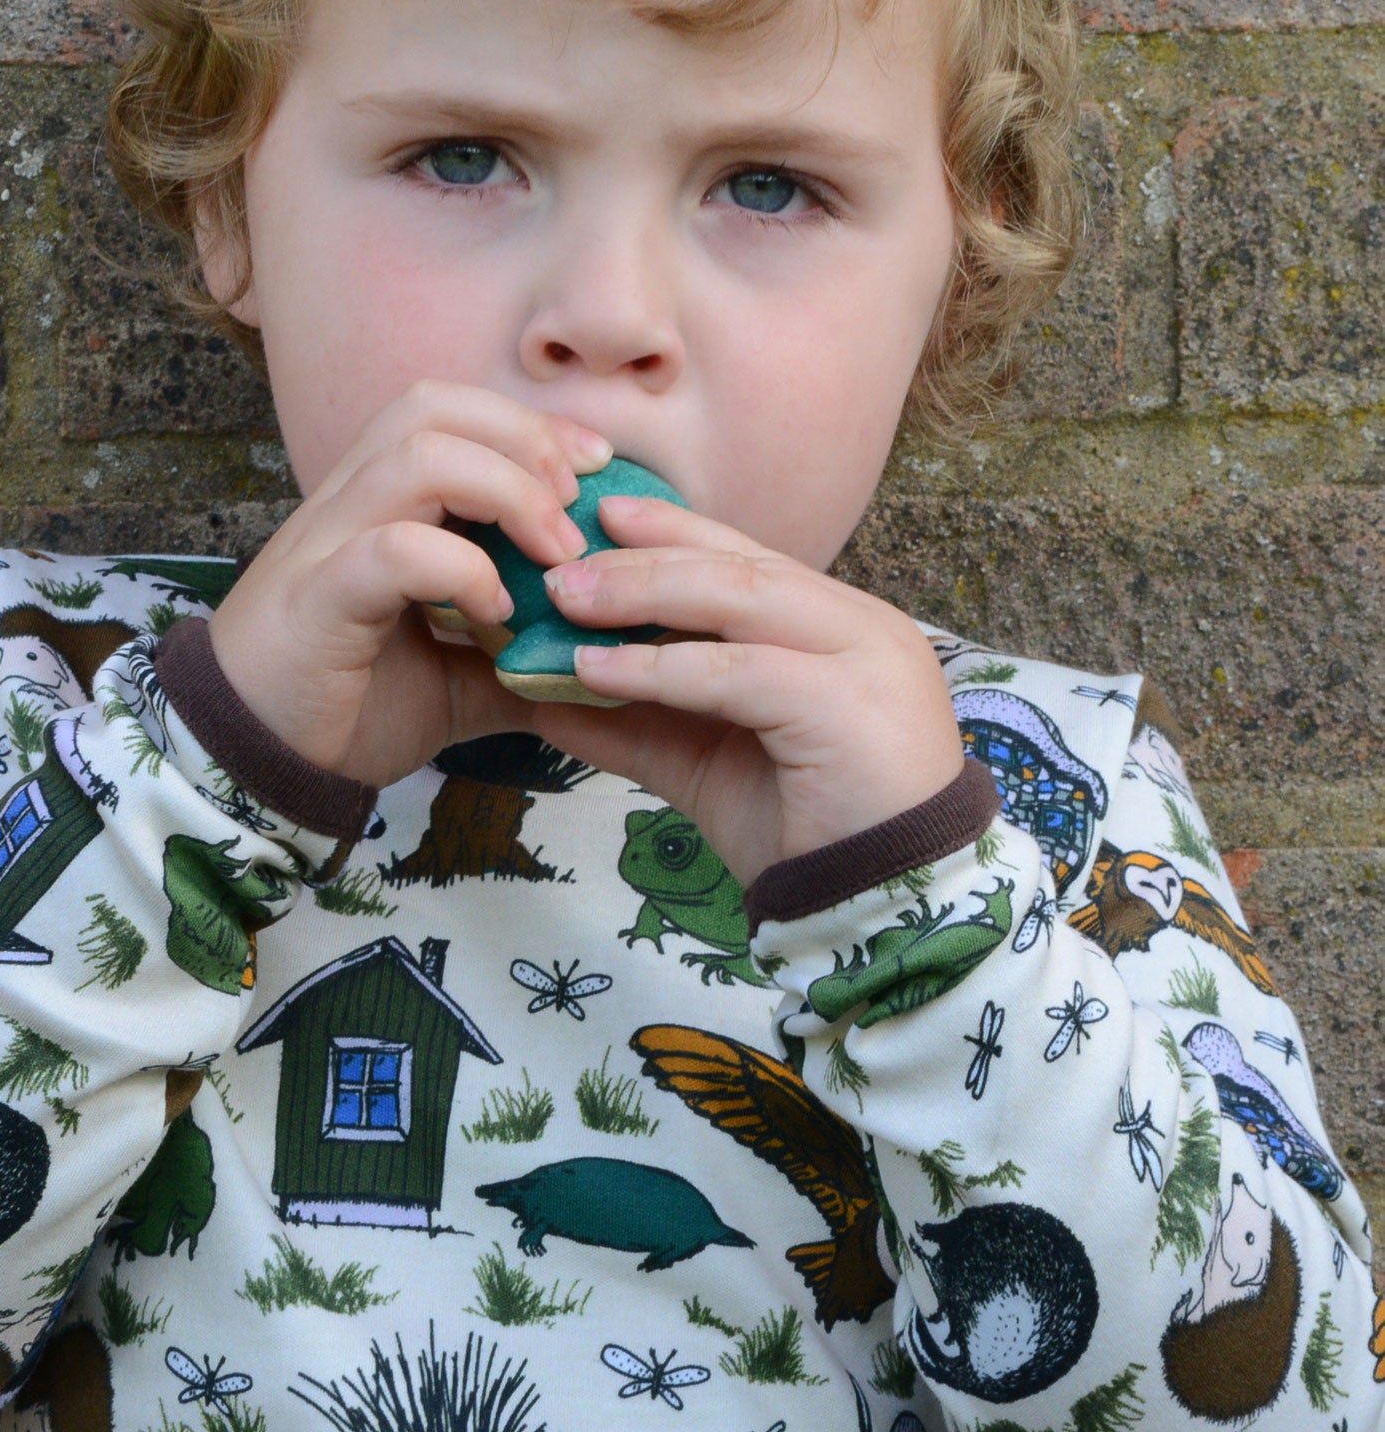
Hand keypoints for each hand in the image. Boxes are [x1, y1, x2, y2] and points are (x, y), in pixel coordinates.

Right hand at [204, 381, 614, 788]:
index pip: (448, 411)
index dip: (527, 424)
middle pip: (431, 408)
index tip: (594, 469)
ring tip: (553, 553)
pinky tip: (494, 611)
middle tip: (578, 504)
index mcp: (375, 505)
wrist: (248, 769)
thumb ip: (517, 656)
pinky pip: (391, 549)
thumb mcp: (456, 678)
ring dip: (505, 490)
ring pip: (416, 457)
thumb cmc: (345, 709)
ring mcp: (325, 547)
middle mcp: (346, 506)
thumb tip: (599, 663)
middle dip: (523, 438)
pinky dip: (458, 566)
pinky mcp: (317, 600)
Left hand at [523, 496, 965, 885]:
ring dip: (641, 595)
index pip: (750, 560)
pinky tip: (594, 670)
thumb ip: (640, 720)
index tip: (601, 515)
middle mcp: (864, 628)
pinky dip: (657, 666)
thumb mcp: (707, 761)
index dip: (673, 533)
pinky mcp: (847, 705)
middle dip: (644, 557)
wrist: (884, 917)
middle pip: (740, 566)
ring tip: (564, 602)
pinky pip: (735, 671)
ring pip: (739, 599)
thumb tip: (547, 695)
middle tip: (560, 563)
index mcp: (844, 628)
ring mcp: (866, 659)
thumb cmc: (805, 836)